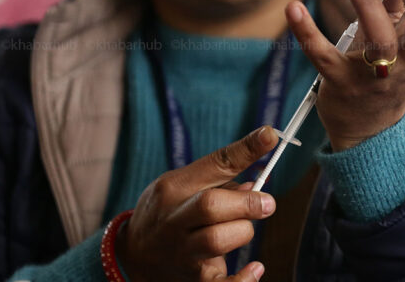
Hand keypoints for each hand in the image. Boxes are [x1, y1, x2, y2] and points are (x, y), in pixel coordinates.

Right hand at [116, 126, 279, 281]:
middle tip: (267, 203)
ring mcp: (181, 251)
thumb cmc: (168, 212)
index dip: (245, 149)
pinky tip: (255, 268)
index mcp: (175, 187)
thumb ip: (218, 183)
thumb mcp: (182, 187)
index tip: (270, 136)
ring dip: (242, 232)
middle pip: (210, 205)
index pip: (214, 163)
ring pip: (216, 240)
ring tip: (244, 229)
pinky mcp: (191, 279)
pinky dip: (243, 279)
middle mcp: (174, 218)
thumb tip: (256, 187)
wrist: (134, 255)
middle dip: (246, 202)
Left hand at [287, 0, 404, 151]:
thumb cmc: (386, 72)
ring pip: (376, 43)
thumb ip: (396, 1)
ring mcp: (374, 77)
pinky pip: (323, 58)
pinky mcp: (340, 86)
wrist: (369, 130)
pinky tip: (293, 7)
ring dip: (365, 5)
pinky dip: (307, 33)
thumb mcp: (399, 39)